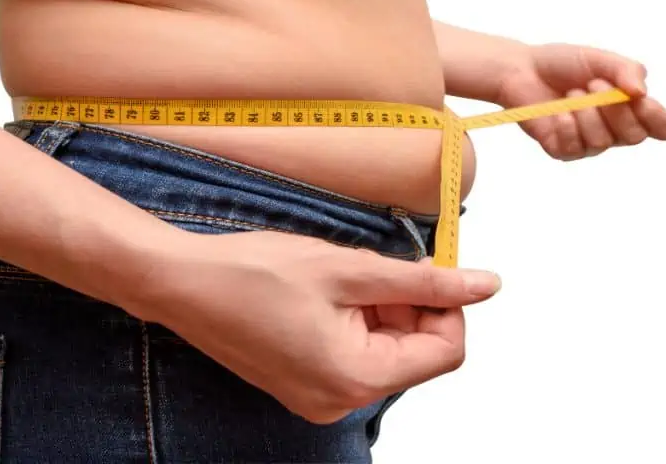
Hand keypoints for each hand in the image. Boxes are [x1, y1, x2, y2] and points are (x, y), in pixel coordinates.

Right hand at [143, 230, 500, 423]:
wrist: (181, 283)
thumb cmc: (251, 273)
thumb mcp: (348, 268)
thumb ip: (422, 280)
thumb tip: (484, 286)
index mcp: (356, 379)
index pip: (444, 351)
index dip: (447, 304)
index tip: (429, 266)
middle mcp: (339, 401)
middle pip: (413, 354)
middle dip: (409, 305)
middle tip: (376, 263)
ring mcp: (317, 397)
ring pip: (383, 352)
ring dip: (380, 310)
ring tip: (342, 275)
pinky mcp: (301, 385)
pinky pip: (351, 357)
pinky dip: (354, 322)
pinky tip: (327, 291)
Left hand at [496, 43, 665, 159]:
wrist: (521, 69)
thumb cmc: (563, 63)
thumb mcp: (599, 58)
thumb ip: (626, 70)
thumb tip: (641, 93)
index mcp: (631, 107)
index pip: (663, 128)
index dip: (658, 118)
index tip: (640, 99)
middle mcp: (614, 129)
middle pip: (634, 136)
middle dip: (614, 108)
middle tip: (593, 83)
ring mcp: (588, 142)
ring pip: (602, 141)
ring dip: (585, 112)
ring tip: (571, 93)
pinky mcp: (562, 150)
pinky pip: (573, 149)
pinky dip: (565, 126)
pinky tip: (557, 111)